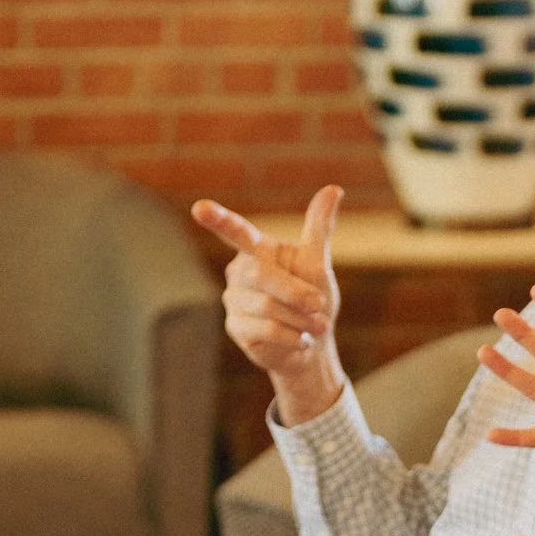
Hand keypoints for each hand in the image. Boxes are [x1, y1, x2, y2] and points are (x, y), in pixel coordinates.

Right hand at [199, 189, 344, 420]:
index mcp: (256, 250)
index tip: (200, 208)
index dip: (218, 219)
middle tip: (320, 305)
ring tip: (313, 326)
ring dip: (300, 318)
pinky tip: (299, 340)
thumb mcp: (317, 263)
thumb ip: (318, 228)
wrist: (311, 346)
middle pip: (261, 275)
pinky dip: (293, 336)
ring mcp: (233, 300)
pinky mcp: (235, 327)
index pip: (236, 232)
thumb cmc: (312, 302)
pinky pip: (267, 330)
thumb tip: (334, 189)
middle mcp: (238, 272)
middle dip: (297, 293)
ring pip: (268, 306)